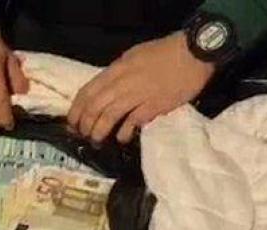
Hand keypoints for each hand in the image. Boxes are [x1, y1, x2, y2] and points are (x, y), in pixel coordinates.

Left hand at [68, 32, 214, 143]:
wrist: (194, 53)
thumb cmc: (163, 53)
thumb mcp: (133, 57)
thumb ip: (117, 74)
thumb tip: (104, 92)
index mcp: (117, 69)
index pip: (87, 91)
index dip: (76, 109)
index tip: (72, 122)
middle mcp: (123, 82)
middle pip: (95, 106)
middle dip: (85, 124)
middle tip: (83, 134)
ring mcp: (139, 95)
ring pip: (109, 116)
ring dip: (99, 131)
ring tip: (97, 139)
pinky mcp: (154, 106)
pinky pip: (132, 122)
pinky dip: (124, 132)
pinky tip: (122, 138)